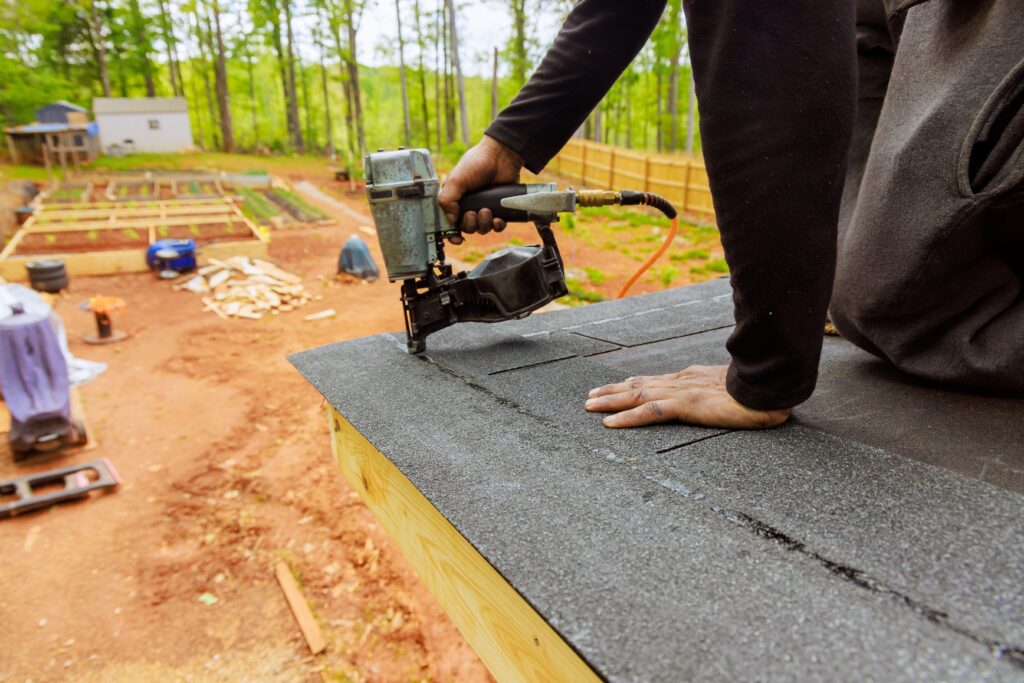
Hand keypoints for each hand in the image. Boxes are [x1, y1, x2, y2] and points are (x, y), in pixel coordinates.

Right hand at [438, 135, 523, 243]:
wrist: (501, 157)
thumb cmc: (476, 164)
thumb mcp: (455, 180)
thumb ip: (447, 199)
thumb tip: (451, 219)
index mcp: (455, 200)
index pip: (450, 222)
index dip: (452, 233)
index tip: (456, 238)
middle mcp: (469, 206)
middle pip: (467, 228)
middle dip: (469, 225)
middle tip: (473, 213)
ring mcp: (485, 208)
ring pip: (482, 229)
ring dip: (484, 224)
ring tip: (487, 211)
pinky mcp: (500, 209)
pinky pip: (497, 226)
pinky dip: (497, 225)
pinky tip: (498, 218)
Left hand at [584, 365, 790, 429]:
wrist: (773, 385)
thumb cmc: (761, 391)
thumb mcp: (734, 391)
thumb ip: (719, 394)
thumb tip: (718, 400)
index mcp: (693, 378)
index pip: (656, 380)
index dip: (634, 383)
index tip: (618, 386)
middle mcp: (682, 381)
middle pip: (639, 384)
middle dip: (613, 390)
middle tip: (590, 396)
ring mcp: (682, 392)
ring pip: (636, 395)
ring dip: (610, 400)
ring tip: (589, 406)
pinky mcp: (687, 405)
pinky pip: (649, 412)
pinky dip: (627, 417)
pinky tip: (609, 423)